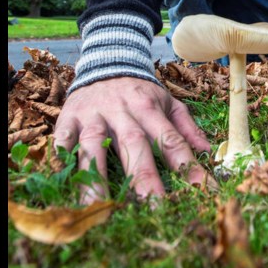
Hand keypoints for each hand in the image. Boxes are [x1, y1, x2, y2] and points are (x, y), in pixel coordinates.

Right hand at [53, 77, 211, 203]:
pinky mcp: (68, 118)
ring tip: (98, 207)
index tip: (199, 191)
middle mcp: (122, 112)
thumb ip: (186, 126)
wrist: (106, 59)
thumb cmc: (140, 91)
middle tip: (152, 209)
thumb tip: (207, 150)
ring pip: (93, 146)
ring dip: (95, 177)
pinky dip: (60, 158)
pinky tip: (61, 182)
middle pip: (134, 144)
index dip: (186, 165)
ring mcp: (93, 116)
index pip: (171, 139)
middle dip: (143, 177)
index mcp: (149, 108)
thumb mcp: (167, 101)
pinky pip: (62, 140)